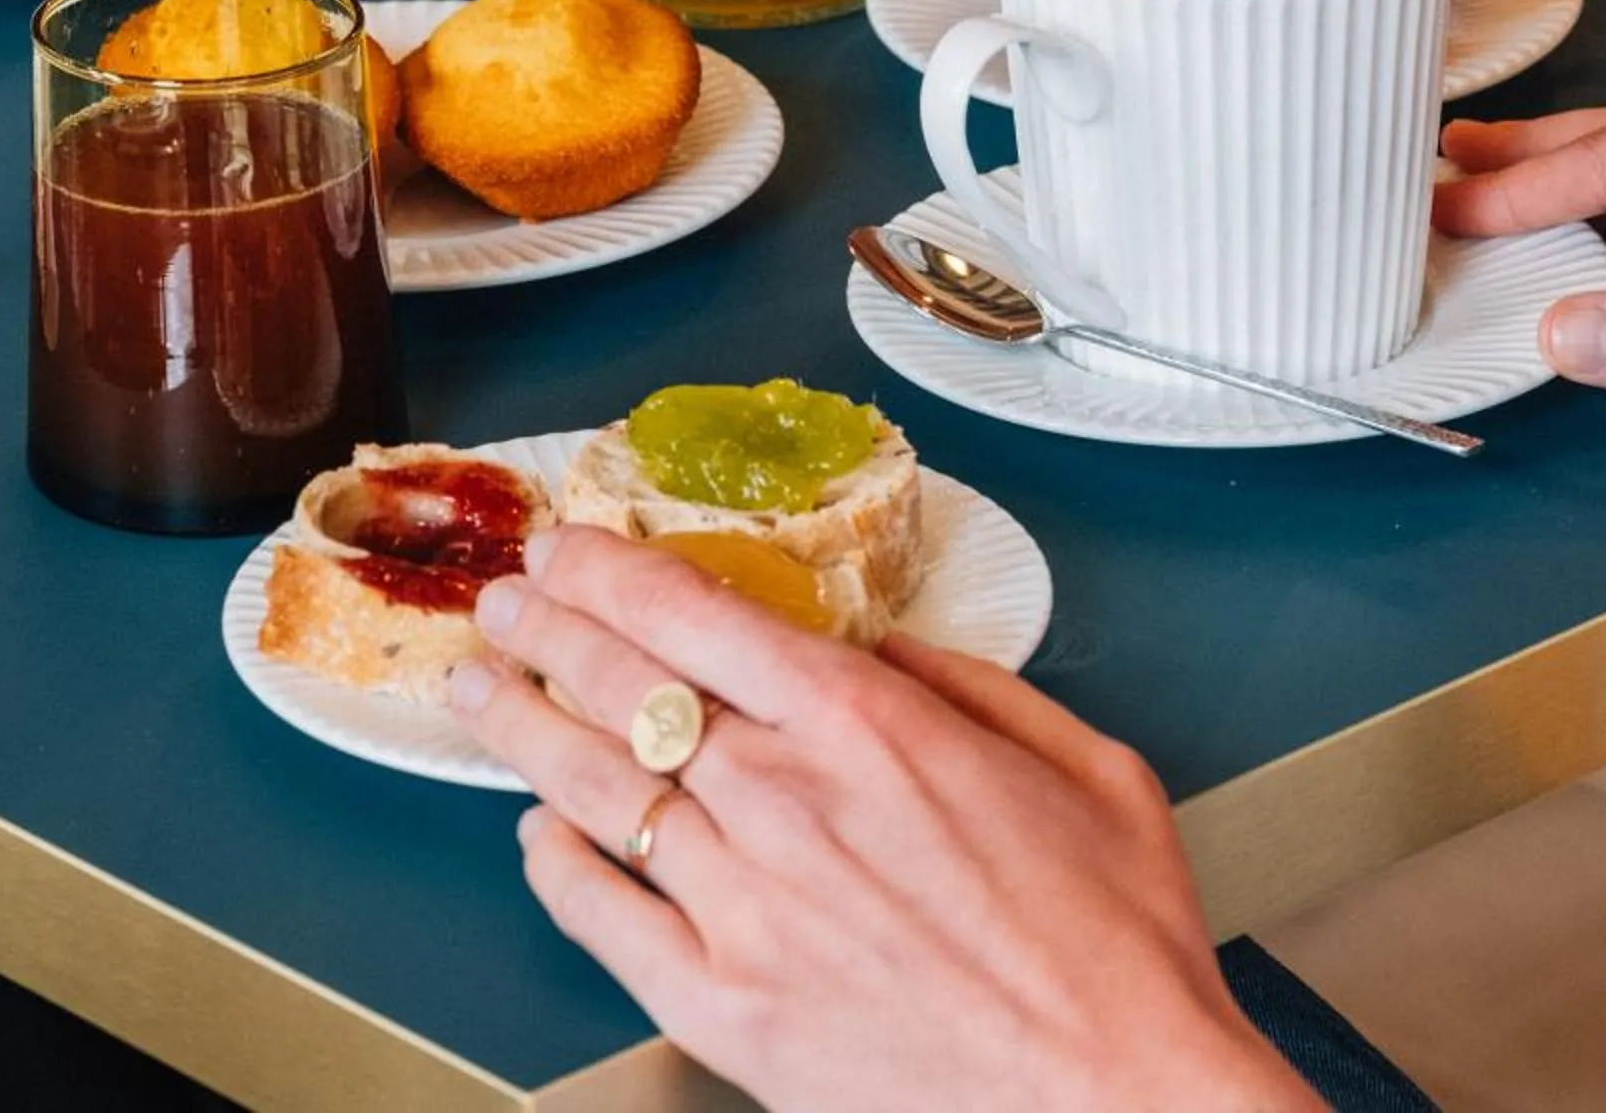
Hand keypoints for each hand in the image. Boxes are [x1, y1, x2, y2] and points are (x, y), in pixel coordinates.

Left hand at [450, 529, 1312, 1112]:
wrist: (1122, 1103)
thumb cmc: (1116, 946)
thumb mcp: (1081, 762)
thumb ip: (968, 683)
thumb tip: (882, 648)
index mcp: (865, 725)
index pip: (692, 616)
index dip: (608, 570)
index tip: (568, 549)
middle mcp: (784, 801)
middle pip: (622, 687)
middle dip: (546, 629)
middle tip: (504, 602)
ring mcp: (743, 909)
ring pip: (595, 792)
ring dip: (523, 728)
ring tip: (483, 692)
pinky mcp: (726, 1011)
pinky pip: (607, 922)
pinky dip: (558, 870)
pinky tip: (540, 837)